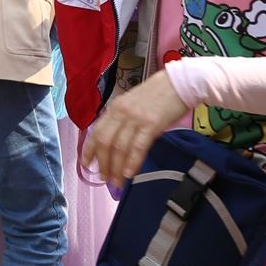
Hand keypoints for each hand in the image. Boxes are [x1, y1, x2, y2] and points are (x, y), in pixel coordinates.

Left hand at [81, 69, 191, 183]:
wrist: (180, 82)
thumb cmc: (158, 95)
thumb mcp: (133, 104)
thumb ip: (122, 120)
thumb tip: (115, 142)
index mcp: (115, 108)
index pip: (96, 132)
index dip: (89, 150)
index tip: (86, 165)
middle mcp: (121, 113)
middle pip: (105, 142)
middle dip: (103, 164)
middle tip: (105, 179)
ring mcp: (135, 118)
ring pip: (119, 147)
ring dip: (116, 168)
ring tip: (116, 182)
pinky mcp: (151, 124)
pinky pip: (138, 146)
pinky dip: (132, 162)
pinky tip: (129, 174)